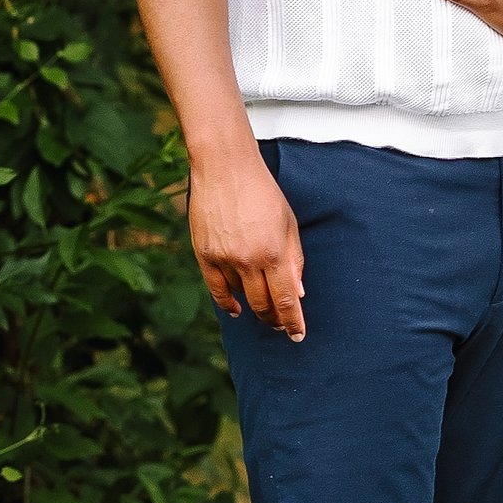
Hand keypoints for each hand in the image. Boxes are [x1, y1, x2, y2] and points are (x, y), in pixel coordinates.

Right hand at [186, 140, 305, 338]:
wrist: (224, 167)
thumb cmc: (262, 191)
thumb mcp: (288, 222)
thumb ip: (294, 259)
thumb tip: (298, 293)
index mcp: (274, 252)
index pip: (286, 300)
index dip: (293, 321)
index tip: (298, 335)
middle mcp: (248, 260)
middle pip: (264, 304)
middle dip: (275, 320)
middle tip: (282, 326)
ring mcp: (224, 258)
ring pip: (241, 296)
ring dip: (255, 308)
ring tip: (264, 313)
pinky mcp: (204, 254)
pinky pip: (216, 288)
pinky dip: (227, 302)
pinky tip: (236, 309)